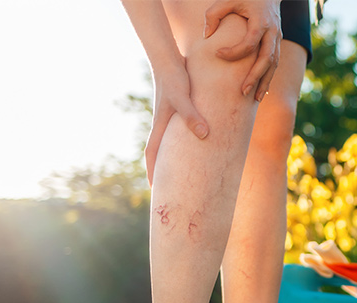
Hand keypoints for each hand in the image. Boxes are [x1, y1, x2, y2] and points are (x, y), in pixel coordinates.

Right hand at [145, 61, 208, 183]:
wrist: (168, 58)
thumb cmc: (174, 77)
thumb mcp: (182, 97)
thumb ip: (192, 116)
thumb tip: (204, 135)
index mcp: (160, 125)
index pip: (152, 154)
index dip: (153, 172)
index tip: (155, 190)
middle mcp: (163, 124)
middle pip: (160, 152)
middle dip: (163, 169)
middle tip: (171, 186)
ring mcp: (170, 117)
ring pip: (170, 143)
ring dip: (174, 157)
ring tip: (186, 170)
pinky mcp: (178, 110)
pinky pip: (180, 132)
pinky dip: (185, 141)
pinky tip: (197, 144)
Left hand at [204, 0, 281, 101]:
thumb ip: (214, 14)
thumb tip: (206, 36)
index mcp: (261, 21)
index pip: (250, 42)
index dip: (234, 52)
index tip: (218, 54)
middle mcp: (272, 31)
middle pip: (267, 59)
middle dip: (255, 77)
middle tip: (242, 92)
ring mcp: (277, 38)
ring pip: (274, 65)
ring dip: (264, 82)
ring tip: (254, 99)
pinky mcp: (276, 43)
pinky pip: (275, 64)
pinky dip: (268, 77)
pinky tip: (260, 91)